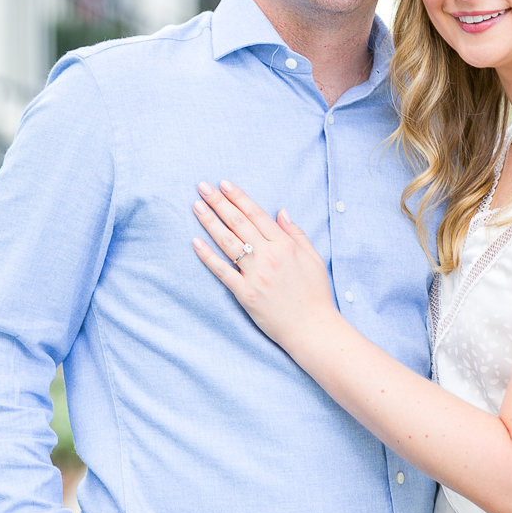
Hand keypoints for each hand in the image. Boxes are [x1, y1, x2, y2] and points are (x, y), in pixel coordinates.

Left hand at [192, 181, 335, 350]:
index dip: (238, 197)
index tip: (224, 184)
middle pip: (238, 223)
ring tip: (196, 206)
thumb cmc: (316, 294)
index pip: (256, 214)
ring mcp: (256, 275)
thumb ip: (296, 234)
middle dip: (219, 202)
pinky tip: (195, 242)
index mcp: (285, 245)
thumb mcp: (313, 258)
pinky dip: (208, 256)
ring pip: (227, 242)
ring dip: (210, 222)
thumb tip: (281, 212)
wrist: (313, 328)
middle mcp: (269, 256)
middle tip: (203, 187)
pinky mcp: (245, 293)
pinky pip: (222, 271)